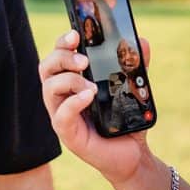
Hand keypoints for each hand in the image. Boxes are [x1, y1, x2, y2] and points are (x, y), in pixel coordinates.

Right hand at [38, 30, 153, 185]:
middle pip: (46, 67)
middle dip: (61, 57)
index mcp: (73, 81)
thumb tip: (143, 42)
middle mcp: (63, 96)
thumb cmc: (127, 121)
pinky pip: (61, 115)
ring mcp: (62, 115)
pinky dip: (73, 102)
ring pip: (48, 88)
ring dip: (68, 80)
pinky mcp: (68, 134)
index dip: (63, 42)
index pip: (59, 55)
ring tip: (91, 85)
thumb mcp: (134, 89)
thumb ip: (136, 66)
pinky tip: (89, 96)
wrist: (134, 154)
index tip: (76, 34)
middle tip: (83, 60)